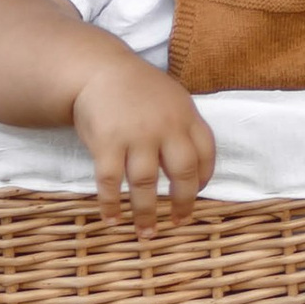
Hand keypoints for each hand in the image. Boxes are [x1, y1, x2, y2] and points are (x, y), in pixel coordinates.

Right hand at [71, 51, 216, 223]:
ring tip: (146, 234)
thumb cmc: (138, 89)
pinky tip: (112, 219)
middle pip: (182, 173)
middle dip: (182, 203)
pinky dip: (111, 204)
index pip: (206, 152)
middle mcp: (165, 126)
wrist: (98, 70)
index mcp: (185, 114)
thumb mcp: (171, 98)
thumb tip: (195, 172)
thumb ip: (184, 127)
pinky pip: (111, 182)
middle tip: (178, 221)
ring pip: (145, 184)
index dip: (204, 178)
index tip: (196, 193)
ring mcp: (135, 135)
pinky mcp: (107, 143)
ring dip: (146, 214)